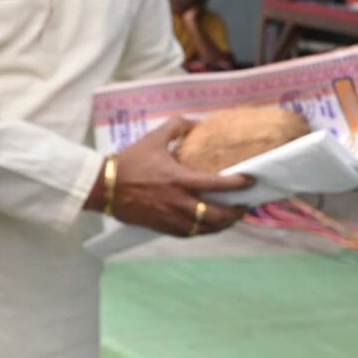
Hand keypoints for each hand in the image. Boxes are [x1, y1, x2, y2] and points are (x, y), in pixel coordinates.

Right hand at [94, 115, 249, 237]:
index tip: (251, 181)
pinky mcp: (163, 227)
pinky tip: (209, 225)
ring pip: (206, 229)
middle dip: (236, 212)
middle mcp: (179, 202)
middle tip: (245, 206)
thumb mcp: (154, 138)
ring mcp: (171, 218)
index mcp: (180, 179)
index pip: (217, 184)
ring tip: (232, 217)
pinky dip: (204, 231)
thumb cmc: (131, 161)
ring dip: (223, 225)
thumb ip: (177, 126)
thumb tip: (195, 123)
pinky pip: (191, 234)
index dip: (238, 184)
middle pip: (217, 215)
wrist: (105, 187)